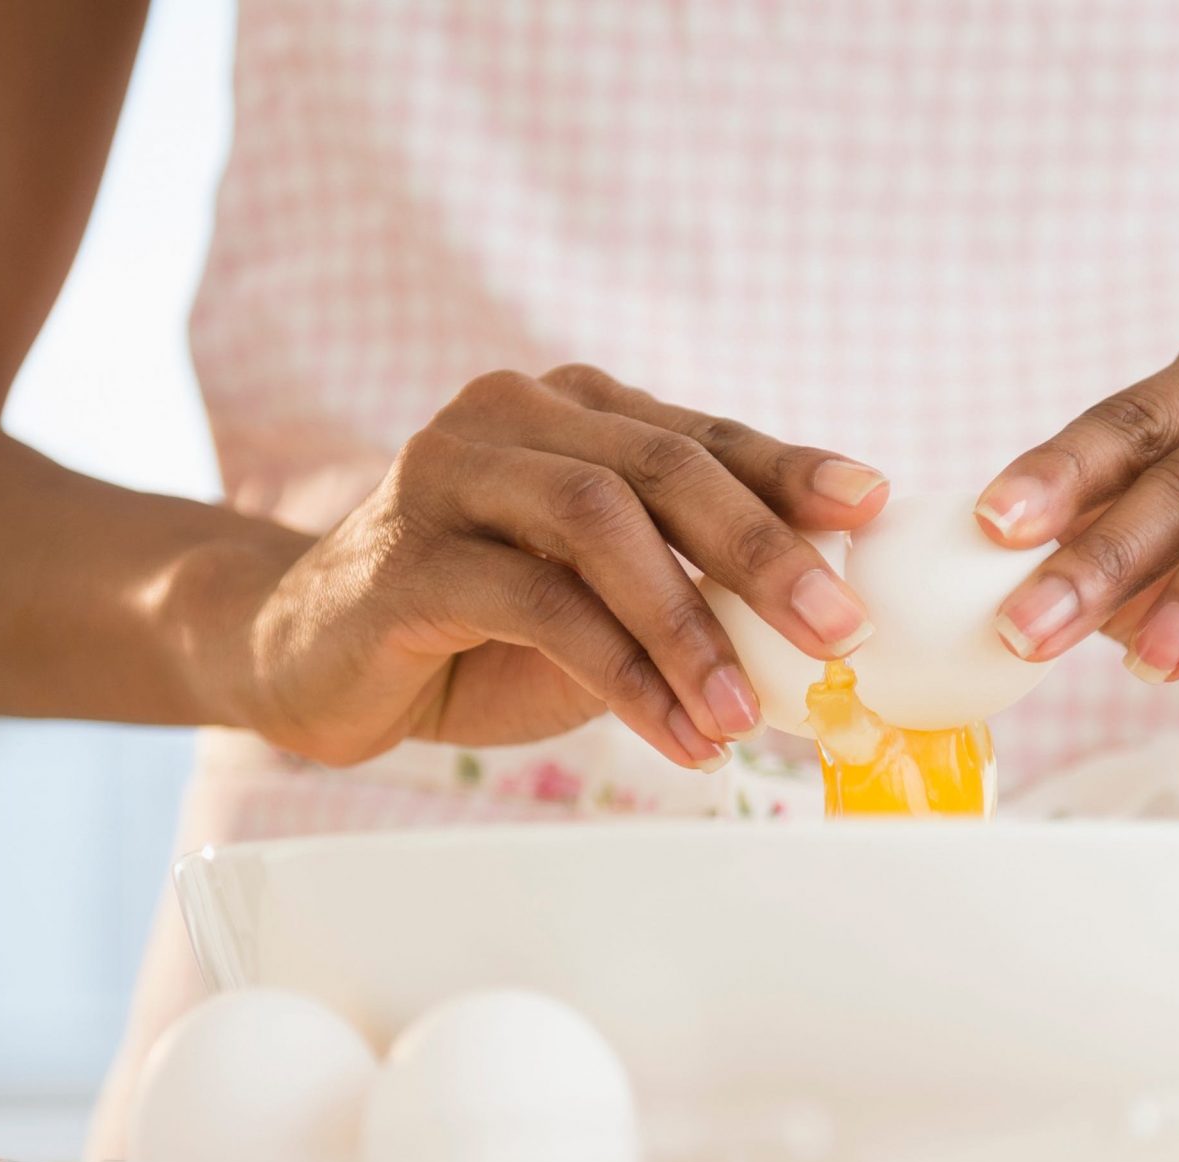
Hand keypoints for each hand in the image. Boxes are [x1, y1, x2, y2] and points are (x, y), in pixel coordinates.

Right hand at [202, 365, 888, 768]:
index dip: (793, 470)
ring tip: (745, 714)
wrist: (304, 655)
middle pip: (665, 468)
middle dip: (765, 551)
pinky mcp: (408, 556)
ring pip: (600, 526)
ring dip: (689, 625)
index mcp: (573, 412)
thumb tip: (819, 632)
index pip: (705, 436)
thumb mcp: (597, 597)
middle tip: (842, 631)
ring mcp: (451, 475)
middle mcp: (511, 418)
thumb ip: (684, 586)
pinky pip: (537, 605)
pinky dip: (620, 673)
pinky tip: (673, 732)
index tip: (874, 508)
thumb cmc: (474, 625)